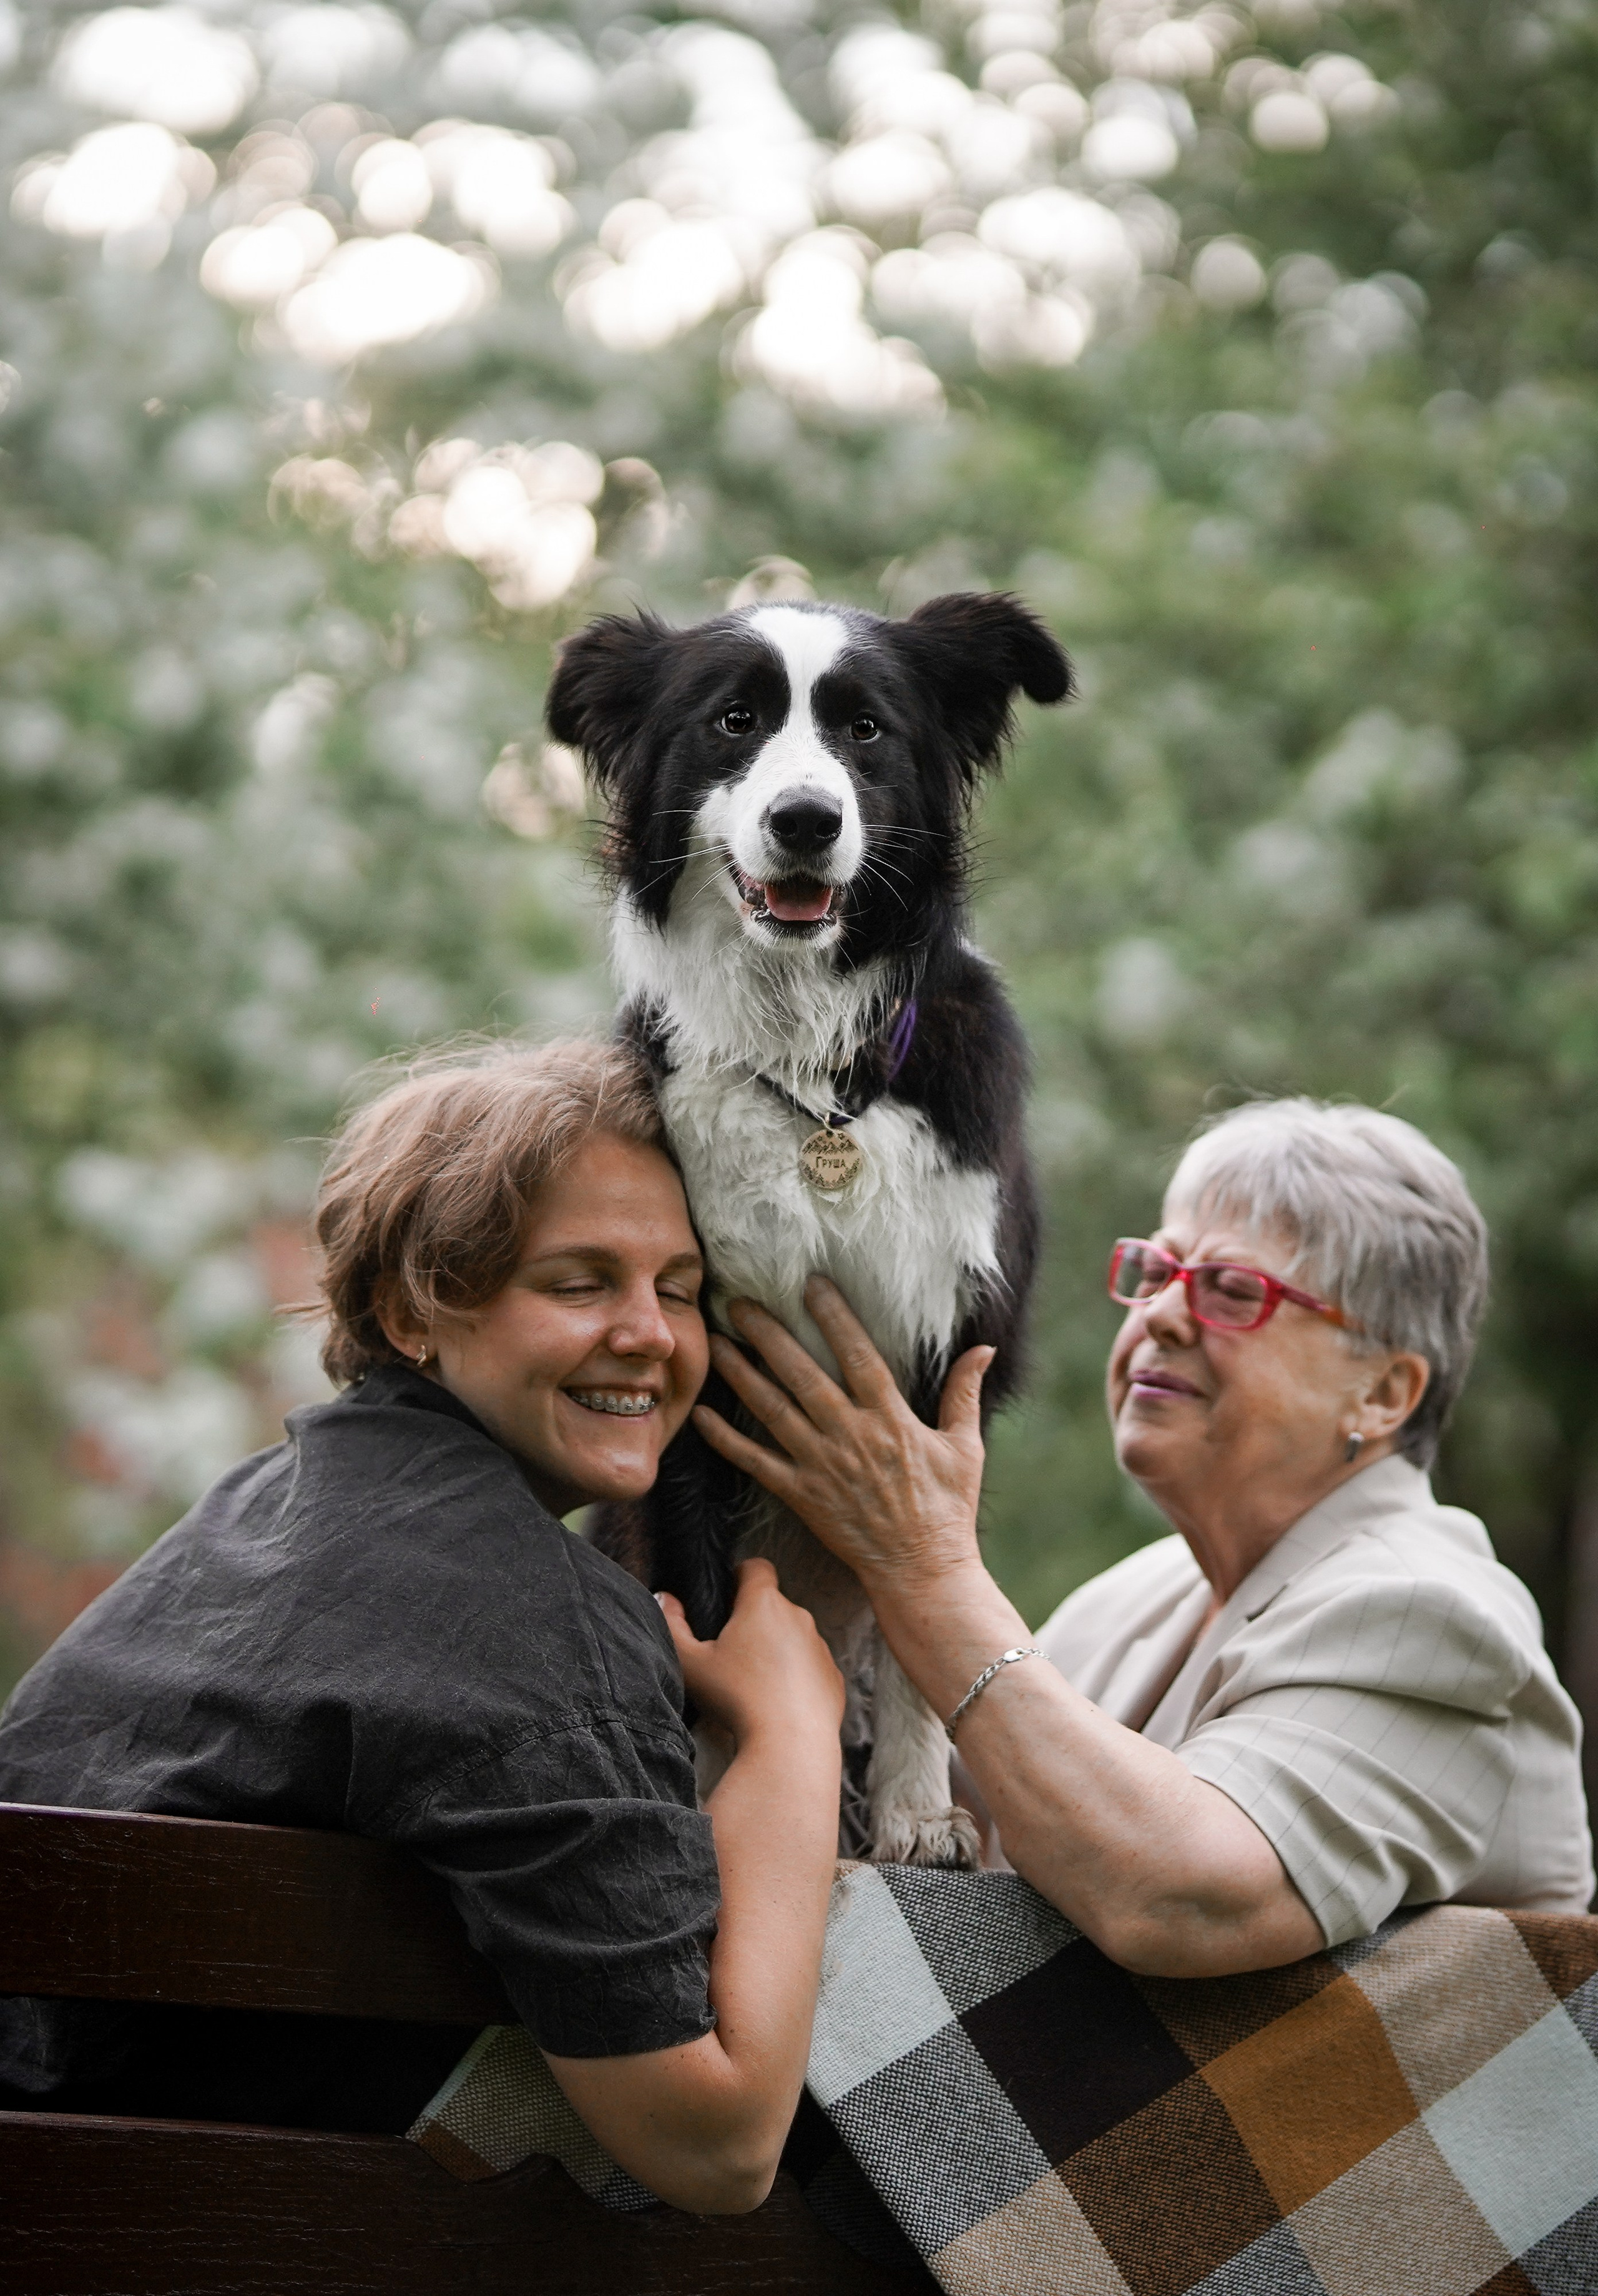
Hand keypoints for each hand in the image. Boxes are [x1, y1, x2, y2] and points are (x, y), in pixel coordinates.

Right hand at [659, 1557, 844, 1747]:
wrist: (789, 1745)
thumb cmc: (737, 1699)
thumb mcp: (690, 1663)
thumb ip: (672, 1624)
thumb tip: (666, 1598)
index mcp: (764, 1604)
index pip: (756, 1568)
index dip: (739, 1576)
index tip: (726, 1599)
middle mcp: (798, 1617)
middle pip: (773, 1605)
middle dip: (753, 1620)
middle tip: (730, 1652)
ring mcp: (820, 1647)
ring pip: (793, 1636)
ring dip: (776, 1649)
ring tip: (753, 1683)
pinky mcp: (833, 1677)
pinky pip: (810, 1667)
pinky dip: (796, 1677)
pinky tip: (778, 1703)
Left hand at [691, 1277, 990, 1596]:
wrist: (923, 1572)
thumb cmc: (947, 1510)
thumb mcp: (965, 1447)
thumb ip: (964, 1394)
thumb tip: (985, 1348)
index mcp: (891, 1419)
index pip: (858, 1355)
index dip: (833, 1317)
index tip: (811, 1284)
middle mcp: (851, 1436)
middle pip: (802, 1375)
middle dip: (769, 1335)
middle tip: (739, 1302)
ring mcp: (822, 1466)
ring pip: (773, 1411)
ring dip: (741, 1375)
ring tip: (716, 1343)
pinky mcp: (801, 1496)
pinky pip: (756, 1463)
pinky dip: (726, 1439)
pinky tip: (700, 1415)